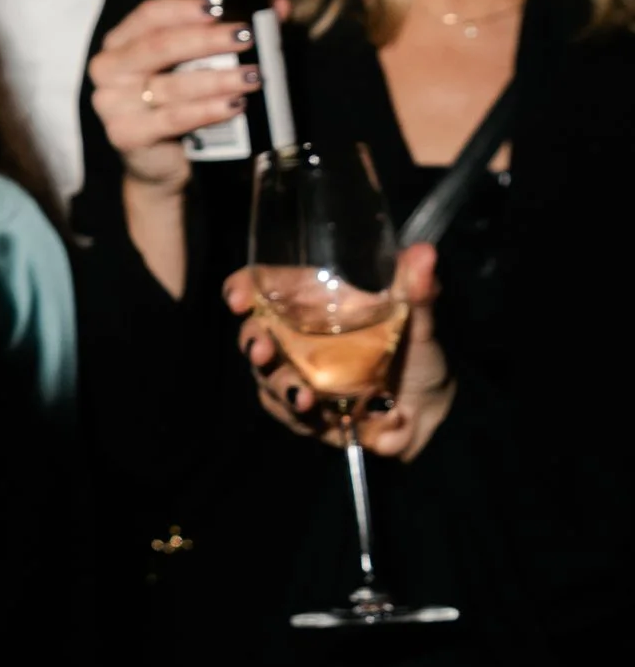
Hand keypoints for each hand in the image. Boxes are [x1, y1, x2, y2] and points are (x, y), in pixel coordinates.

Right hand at [88, 0, 265, 194]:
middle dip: (208, 40)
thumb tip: (279, 7)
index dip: (182, 9)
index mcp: (119, 44)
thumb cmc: (174, 106)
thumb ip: (229, 35)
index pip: (147, 15)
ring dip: (219, 79)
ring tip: (252, 76)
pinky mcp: (126, 134)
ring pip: (173, 85)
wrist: (156, 165)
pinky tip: (234, 105)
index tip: (218, 9)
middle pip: (159, 46)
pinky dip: (208, 111)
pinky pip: (174, 118)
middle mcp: (108, 70)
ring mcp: (112, 104)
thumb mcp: (194, 68)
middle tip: (245, 37)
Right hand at [223, 240, 453, 458]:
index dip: (244, 287)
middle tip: (262, 350)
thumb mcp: (418, 318)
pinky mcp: (301, 409)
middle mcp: (296, 335)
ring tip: (302, 396)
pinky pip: (283, 410)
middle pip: (255, 332)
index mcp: (314, 301)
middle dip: (253, 341)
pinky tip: (313, 412)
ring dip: (278, 384)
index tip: (238, 297)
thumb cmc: (416, 352)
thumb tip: (425, 253)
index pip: (266, 286)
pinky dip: (293, 412)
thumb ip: (417, 289)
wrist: (428, 410)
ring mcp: (296, 372)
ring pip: (266, 375)